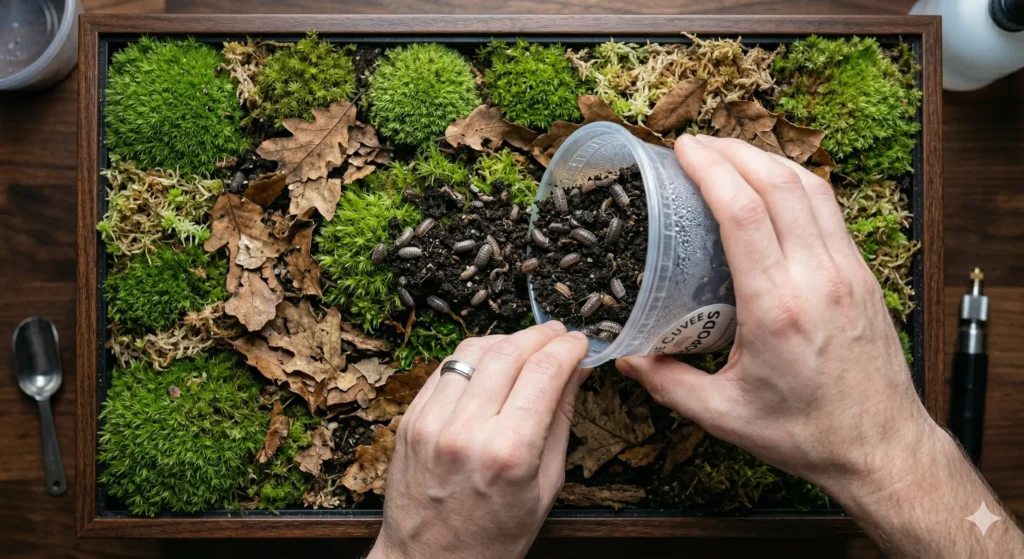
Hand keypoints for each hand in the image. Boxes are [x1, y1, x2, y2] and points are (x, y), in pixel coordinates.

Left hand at [368, 322, 588, 558]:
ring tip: (526, 346)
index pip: (545, 371)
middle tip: (558, 335)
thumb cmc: (493, 537)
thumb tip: (576, 371)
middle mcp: (466, 431)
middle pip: (509, 351)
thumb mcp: (545, 487)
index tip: (580, 343)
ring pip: (472, 351)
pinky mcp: (410, 419)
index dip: (569, 347)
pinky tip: (491, 365)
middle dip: (541, 335)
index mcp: (508, 453)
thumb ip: (560, 420)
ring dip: (506, 339)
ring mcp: (431, 422)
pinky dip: (473, 358)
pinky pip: (445, 368)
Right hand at [616, 135, 934, 495]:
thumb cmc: (807, 433)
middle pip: (778, 184)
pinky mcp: (862, 275)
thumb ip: (668, 383)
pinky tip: (774, 185)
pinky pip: (829, 209)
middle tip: (697, 143)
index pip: (743, 214)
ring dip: (768, 159)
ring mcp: (846, 272)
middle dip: (734, 151)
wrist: (881, 448)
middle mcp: (817, 278)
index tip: (683, 150)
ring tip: (731, 153)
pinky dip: (797, 183)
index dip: (711, 169)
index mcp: (777, 308)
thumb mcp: (724, 415)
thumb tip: (626, 357)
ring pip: (811, 188)